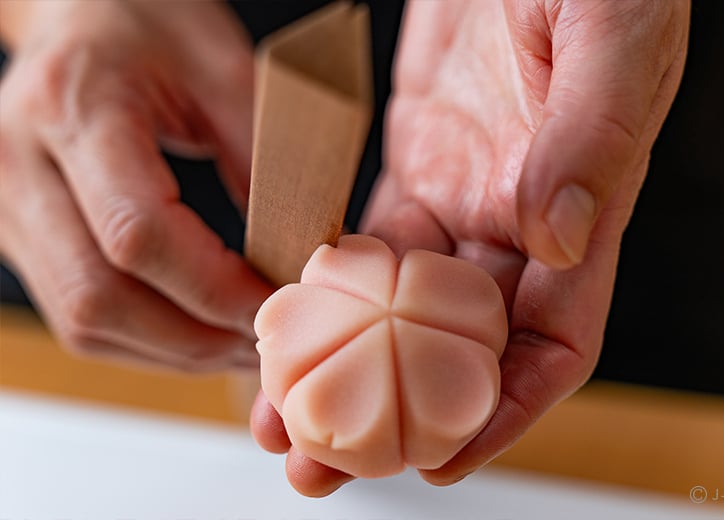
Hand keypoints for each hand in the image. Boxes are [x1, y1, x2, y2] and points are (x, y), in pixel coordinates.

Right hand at [0, 0, 270, 369]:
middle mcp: (17, 164)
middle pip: (99, 298)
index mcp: (72, 107)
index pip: (138, 233)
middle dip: (196, 338)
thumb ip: (260, 160)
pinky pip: (76, 313)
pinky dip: (144, 339)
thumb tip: (294, 255)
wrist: (78, 9)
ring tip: (240, 346)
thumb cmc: (150, 20)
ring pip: (83, 320)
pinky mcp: (18, 232)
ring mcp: (6, 204)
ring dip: (172, 350)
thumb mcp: (222, 69)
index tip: (278, 304)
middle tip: (267, 344)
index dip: (216, 288)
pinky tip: (197, 331)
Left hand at [251, 0, 689, 494]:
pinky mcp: (415, 163)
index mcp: (581, 208)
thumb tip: (555, 233)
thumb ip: (591, 136)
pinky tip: (283, 320)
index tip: (439, 461)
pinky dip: (329, 288)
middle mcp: (519, 220)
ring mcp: (463, 195)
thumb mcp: (605, 36)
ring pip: (401, 308)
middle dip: (396, 411)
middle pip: (459, 346)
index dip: (502, 410)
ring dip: (346, 365)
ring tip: (277, 413)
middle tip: (321, 461)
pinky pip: (368, 243)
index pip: (551, 343)